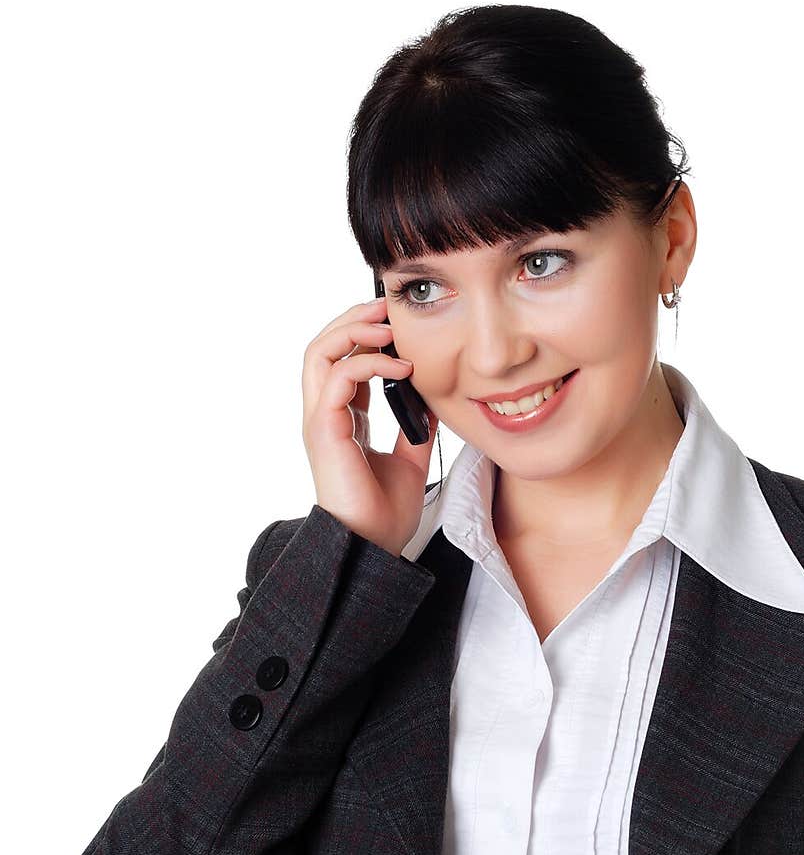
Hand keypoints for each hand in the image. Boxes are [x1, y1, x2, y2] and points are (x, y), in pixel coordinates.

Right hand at [301, 296, 438, 557]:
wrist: (373, 547)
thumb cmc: (385, 513)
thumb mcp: (411, 458)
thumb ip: (416, 425)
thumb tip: (433, 397)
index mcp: (342, 419)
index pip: (343, 361)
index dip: (367, 335)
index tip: (399, 323)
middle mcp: (325, 414)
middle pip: (323, 346)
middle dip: (354, 319)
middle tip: (388, 307)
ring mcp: (320, 421)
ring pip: (319, 352)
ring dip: (354, 329)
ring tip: (388, 324)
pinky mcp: (324, 430)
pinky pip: (339, 377)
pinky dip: (370, 362)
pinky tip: (402, 366)